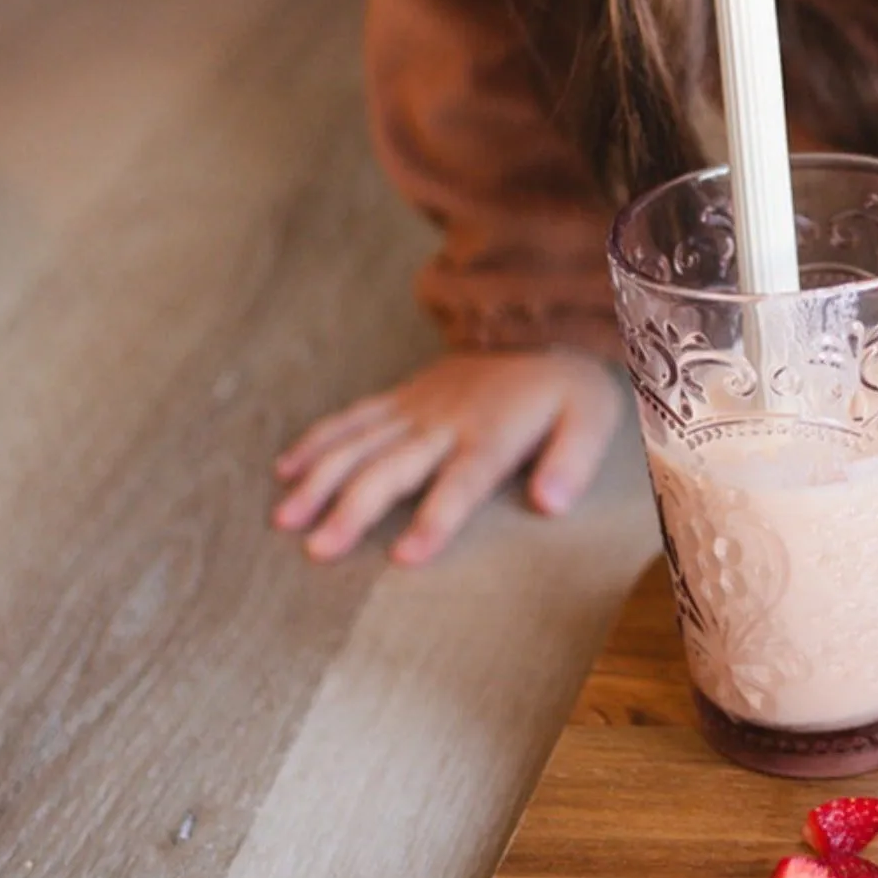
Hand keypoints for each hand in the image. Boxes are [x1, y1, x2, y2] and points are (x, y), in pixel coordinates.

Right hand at [272, 350, 622, 565]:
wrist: (539, 320)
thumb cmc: (566, 385)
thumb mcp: (593, 416)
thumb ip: (574, 460)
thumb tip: (551, 506)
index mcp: (494, 433)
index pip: (463, 481)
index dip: (436, 518)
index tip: (405, 557)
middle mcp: (446, 421)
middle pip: (393, 467)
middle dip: (355, 508)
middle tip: (317, 551)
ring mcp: (416, 406)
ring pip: (359, 443)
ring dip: (321, 479)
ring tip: (285, 519)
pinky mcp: (401, 396)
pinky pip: (353, 417)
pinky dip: (317, 440)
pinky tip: (284, 470)